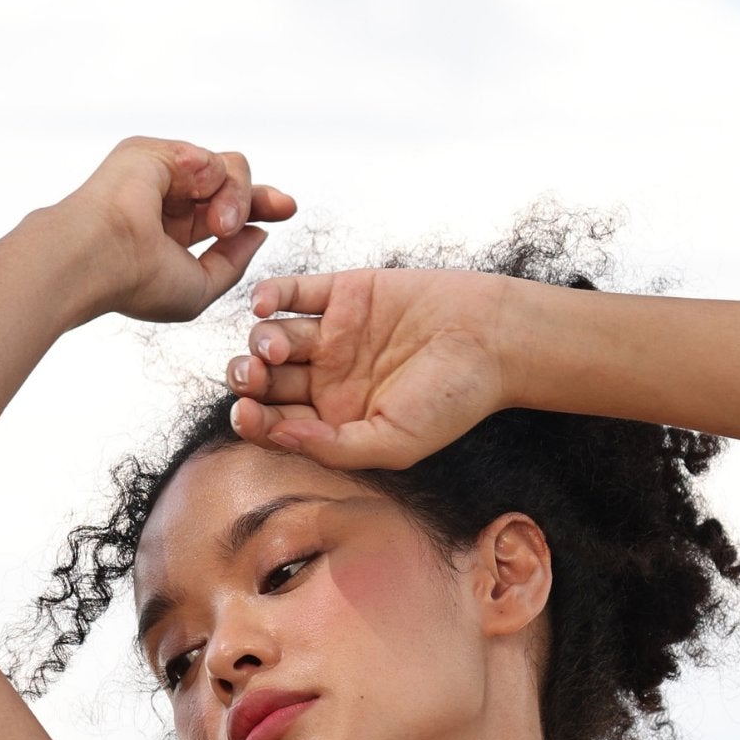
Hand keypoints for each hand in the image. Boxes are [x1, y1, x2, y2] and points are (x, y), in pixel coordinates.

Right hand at [59, 139, 296, 326]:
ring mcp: (159, 173)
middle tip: (284, 206)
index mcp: (173, 230)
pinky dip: (211, 179)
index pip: (223, 211)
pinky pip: (207, 157)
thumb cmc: (138, 283)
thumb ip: (231, 264)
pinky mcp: (153, 152)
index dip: (257, 207)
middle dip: (259, 194)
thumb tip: (259, 234)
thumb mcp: (199, 287)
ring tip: (222, 225)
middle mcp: (166, 198)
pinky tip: (195, 198)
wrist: (99, 257)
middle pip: (229, 180)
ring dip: (235, 198)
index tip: (285, 210)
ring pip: (226, 168)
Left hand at [225, 267, 513, 469]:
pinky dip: (270, 296)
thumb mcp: (394, 443)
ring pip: (273, 338)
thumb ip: (334, 447)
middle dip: (250, 381)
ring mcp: (332, 335)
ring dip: (260, 343)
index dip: (254, 421)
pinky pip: (292, 292)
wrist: (492, 339)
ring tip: (276, 348)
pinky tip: (264, 306)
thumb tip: (278, 436)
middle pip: (268, 382)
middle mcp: (328, 380)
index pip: (278, 424)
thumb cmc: (452, 400)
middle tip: (254, 378)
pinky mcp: (341, 293)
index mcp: (336, 421)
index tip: (247, 414)